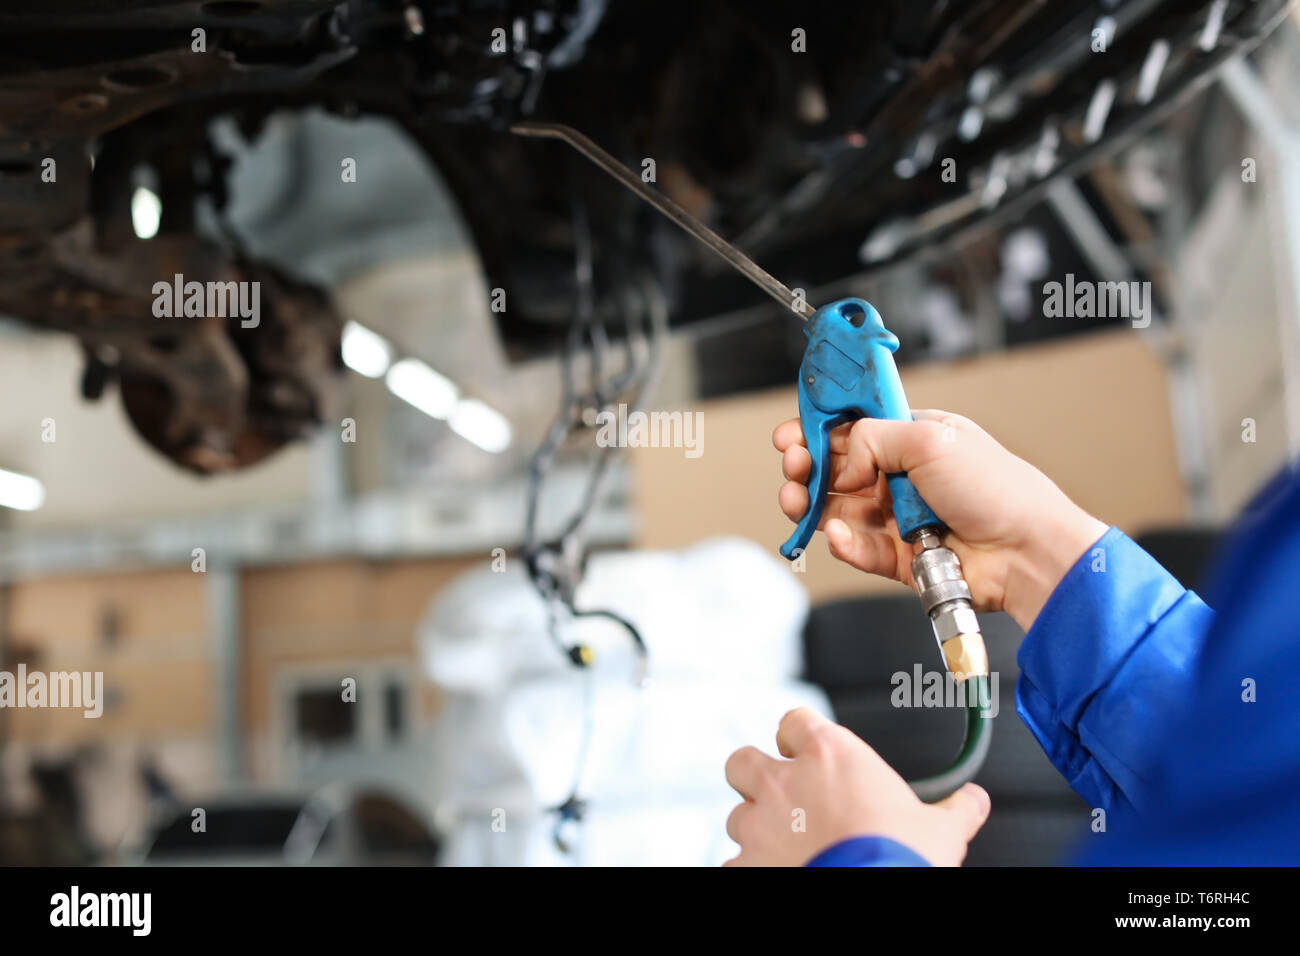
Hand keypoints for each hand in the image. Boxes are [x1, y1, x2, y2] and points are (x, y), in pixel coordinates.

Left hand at [724, 707, 989, 865]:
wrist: (872, 893)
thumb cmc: (903, 859)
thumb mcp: (941, 831)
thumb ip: (954, 808)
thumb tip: (973, 801)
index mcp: (829, 755)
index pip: (794, 721)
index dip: (800, 736)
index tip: (809, 752)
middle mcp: (785, 781)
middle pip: (743, 761)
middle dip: (756, 776)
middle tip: (780, 796)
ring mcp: (759, 823)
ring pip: (738, 815)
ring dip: (757, 828)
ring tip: (786, 846)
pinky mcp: (745, 864)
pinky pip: (735, 860)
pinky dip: (752, 867)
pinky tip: (777, 872)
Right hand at [775, 410, 1106, 630]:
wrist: (1025, 551)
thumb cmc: (996, 489)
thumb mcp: (930, 439)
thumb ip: (873, 439)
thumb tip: (843, 463)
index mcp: (912, 438)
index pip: (852, 427)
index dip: (817, 429)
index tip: (791, 434)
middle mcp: (901, 475)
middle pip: (836, 469)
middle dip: (806, 466)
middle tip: (794, 467)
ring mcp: (898, 517)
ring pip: (838, 510)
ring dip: (811, 505)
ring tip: (797, 502)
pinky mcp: (899, 557)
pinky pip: (858, 548)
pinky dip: (842, 542)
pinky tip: (835, 533)